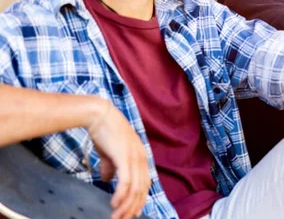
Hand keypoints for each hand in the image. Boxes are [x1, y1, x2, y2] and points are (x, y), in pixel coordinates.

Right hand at [87, 100, 150, 218]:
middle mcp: (141, 157)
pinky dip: (121, 195)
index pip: (145, 183)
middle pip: (142, 189)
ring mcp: (135, 157)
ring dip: (126, 206)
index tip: (133, 213)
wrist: (99, 115)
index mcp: (140, 156)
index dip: (140, 199)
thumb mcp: (109, 152)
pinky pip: (126, 182)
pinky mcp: (125, 157)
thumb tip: (107, 180)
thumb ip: (111, 166)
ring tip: (117, 217)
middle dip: (133, 207)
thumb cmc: (104, 132)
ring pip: (135, 188)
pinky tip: (114, 204)